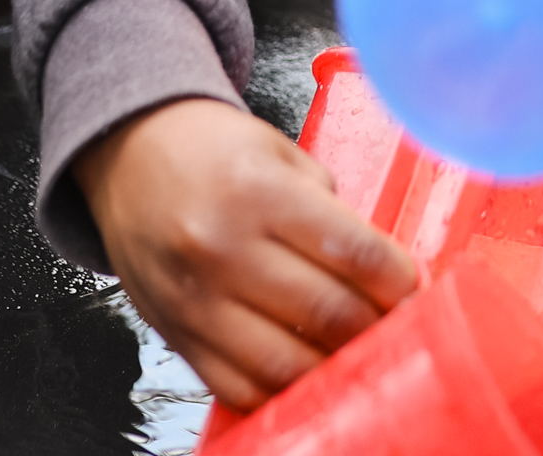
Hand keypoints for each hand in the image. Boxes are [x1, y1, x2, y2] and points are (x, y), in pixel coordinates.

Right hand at [78, 97, 418, 412]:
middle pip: (326, 313)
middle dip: (376, 327)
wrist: (127, 155)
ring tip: (359, 354)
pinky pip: (238, 388)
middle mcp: (222, 249)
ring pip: (284, 364)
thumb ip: (329, 209)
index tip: (414, 289)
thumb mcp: (279, 152)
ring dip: (335, 368)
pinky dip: (281, 391)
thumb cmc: (211, 150)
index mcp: (258, 192)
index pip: (353, 251)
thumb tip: (381, 271)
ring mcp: (194, 300)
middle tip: (398, 325)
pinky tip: (307, 373)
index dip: (399, 280)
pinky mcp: (176, 336)